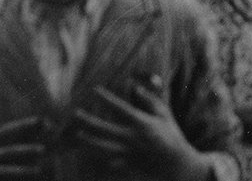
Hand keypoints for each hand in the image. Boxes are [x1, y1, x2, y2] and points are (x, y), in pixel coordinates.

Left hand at [70, 76, 201, 180]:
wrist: (176, 163)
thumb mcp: (165, 114)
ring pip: (101, 146)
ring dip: (88, 140)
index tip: (94, 90)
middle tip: (75, 113)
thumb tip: (136, 87)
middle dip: (88, 120)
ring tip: (78, 134)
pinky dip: (97, 157)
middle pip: (103, 128)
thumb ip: (151, 100)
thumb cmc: (171, 135)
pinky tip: (88, 154)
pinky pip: (107, 161)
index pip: (119, 107)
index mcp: (141, 122)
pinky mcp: (126, 164)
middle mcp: (131, 137)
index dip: (105, 98)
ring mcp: (127, 152)